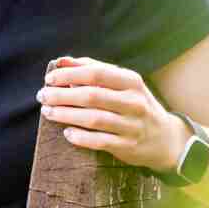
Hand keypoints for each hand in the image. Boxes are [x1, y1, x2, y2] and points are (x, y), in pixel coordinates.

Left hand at [36, 55, 186, 171]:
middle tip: (42, 95)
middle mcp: (134, 102)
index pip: (95, 73)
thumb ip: (92, 69)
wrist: (165, 138)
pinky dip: (81, 137)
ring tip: (48, 112)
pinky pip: (100, 141)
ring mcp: (132, 125)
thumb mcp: (122, 83)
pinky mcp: (128, 146)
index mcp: (131, 82)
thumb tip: (61, 61)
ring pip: (93, 119)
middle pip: (91, 96)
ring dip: (66, 114)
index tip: (49, 78)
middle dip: (62, 95)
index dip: (69, 75)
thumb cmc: (134, 104)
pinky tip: (66, 133)